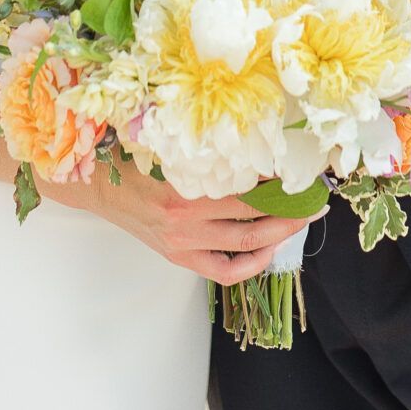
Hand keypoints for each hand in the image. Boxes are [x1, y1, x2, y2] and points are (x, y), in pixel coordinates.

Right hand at [50, 166, 301, 285]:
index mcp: (185, 185)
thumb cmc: (132, 156)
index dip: (280, 177)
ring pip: (246, 245)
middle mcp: (187, 218)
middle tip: (315, 197)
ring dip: (280, 233)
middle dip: (291, 209)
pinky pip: (224, 271)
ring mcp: (184, 243)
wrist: (94, 184)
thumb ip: (207, 148)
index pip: (248, 184)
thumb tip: (256, 138)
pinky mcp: (179, 257)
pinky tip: (267, 248)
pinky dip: (251, 263)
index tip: (302, 167)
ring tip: (301, 219)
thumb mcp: (169, 145)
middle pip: (255, 218)